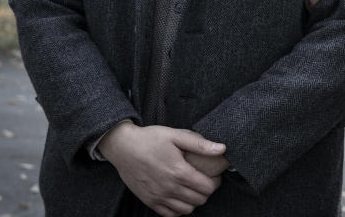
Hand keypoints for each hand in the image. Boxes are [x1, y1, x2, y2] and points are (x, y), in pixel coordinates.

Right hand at [99, 122, 224, 215]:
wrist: (123, 147)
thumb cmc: (150, 139)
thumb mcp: (176, 135)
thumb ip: (200, 144)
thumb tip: (222, 148)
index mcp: (179, 172)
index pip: (207, 187)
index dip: (215, 182)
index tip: (214, 175)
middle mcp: (170, 188)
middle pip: (199, 200)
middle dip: (206, 191)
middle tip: (205, 180)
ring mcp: (159, 197)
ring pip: (186, 210)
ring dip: (194, 201)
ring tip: (193, 189)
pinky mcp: (149, 201)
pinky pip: (170, 214)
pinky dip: (179, 209)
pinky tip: (179, 197)